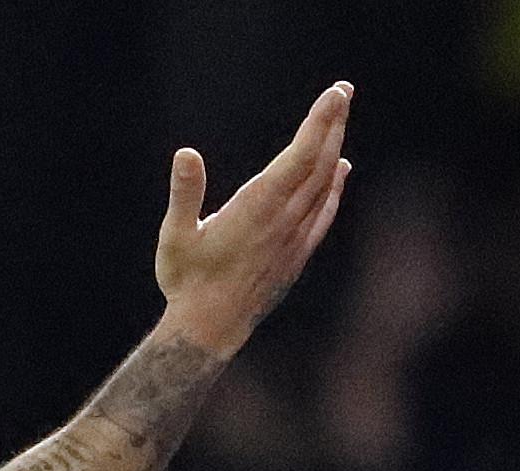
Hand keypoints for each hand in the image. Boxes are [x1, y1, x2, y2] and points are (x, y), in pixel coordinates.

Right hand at [154, 82, 353, 352]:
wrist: (209, 330)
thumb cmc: (187, 282)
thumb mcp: (176, 237)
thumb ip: (185, 194)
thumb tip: (185, 154)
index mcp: (258, 208)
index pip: (300, 155)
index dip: (320, 121)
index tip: (336, 92)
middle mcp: (284, 218)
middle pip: (319, 162)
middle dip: (332, 124)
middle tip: (344, 92)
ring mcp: (295, 236)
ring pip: (325, 184)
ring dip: (334, 148)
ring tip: (339, 121)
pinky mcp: (297, 253)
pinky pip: (324, 211)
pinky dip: (335, 186)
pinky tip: (340, 170)